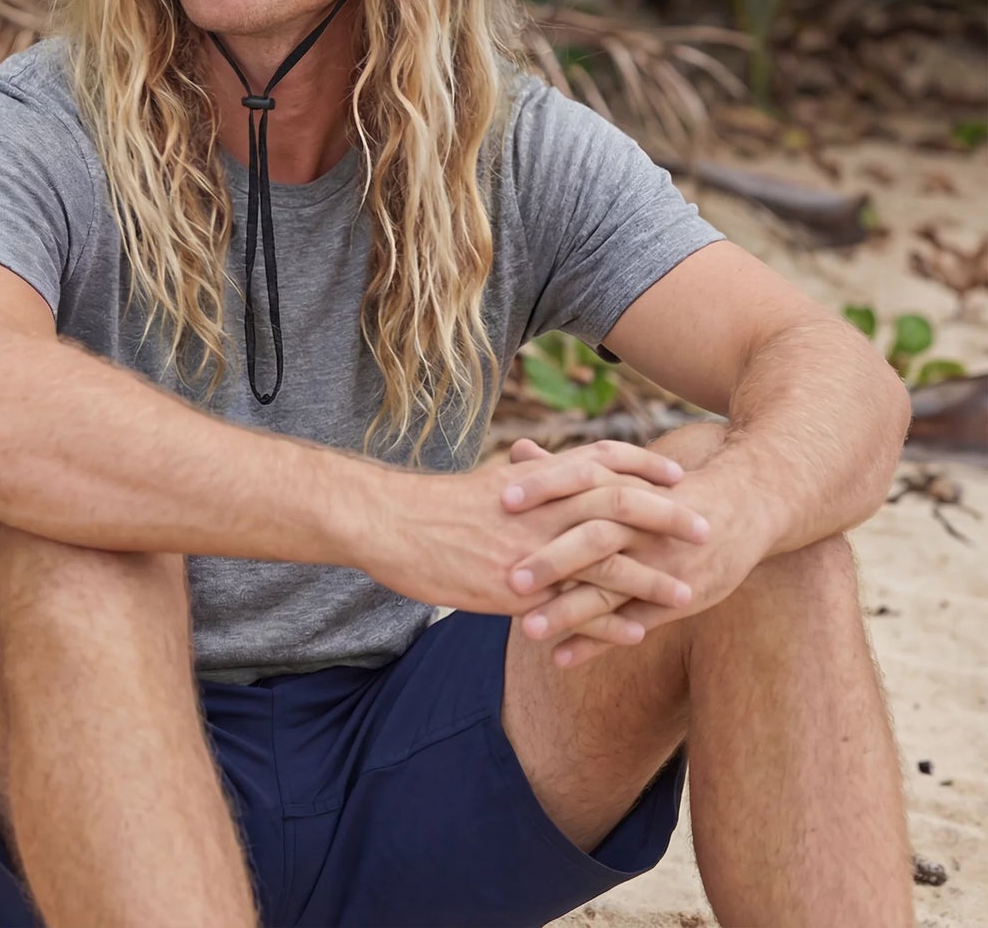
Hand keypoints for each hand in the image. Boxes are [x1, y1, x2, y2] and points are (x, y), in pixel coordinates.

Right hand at [354, 438, 707, 622]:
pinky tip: (634, 634)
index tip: (678, 473)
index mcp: (534, 478)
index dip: (644, 466)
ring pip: (605, 561)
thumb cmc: (432, 505)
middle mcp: (540, 509)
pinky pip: (572, 609)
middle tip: (707, 527)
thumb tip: (546, 466)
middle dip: (668, 515)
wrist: (388, 524)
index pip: (602, 460)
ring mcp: (530, 550)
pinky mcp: (515, 591)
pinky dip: (606, 622)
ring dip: (651, 578)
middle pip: (619, 504)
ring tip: (689, 592)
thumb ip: (525, 478)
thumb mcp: (487, 483)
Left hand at [503, 451, 774, 666]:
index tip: (500, 499)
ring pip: (612, 588)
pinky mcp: (675, 598)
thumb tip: (518, 451)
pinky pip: (632, 623)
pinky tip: (561, 659)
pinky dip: (597, 642)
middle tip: (508, 578)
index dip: (545, 488)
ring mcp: (660, 564)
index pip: (582, 481)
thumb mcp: (625, 473)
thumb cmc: (666, 490)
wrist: (743, 508)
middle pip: (596, 539)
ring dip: (571, 610)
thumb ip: (568, 469)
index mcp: (625, 488)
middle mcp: (643, 526)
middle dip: (554, 559)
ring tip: (526, 630)